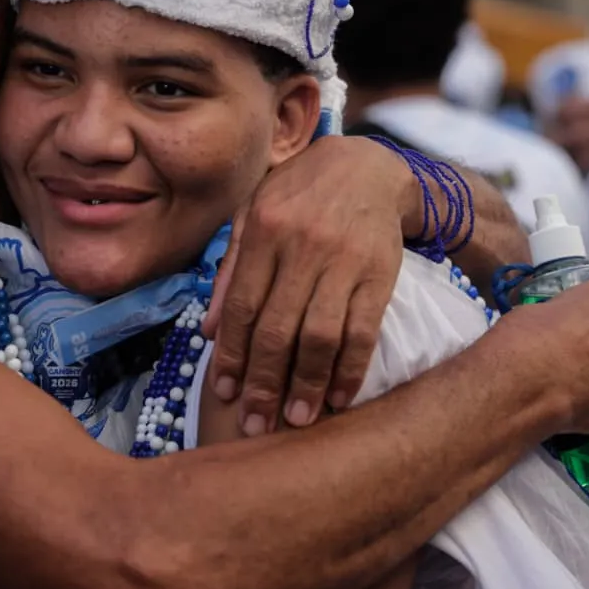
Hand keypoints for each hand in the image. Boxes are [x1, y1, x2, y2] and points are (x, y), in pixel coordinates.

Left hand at [204, 136, 411, 435]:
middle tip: (256, 422)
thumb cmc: (297, 193)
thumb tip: (209, 332)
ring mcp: (343, 261)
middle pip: (277, 328)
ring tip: (296, 420)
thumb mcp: (251, 214)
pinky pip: (363, 331)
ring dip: (306, 385)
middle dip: (264, 382)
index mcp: (263, 230)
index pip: (240, 305)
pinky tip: (338, 397)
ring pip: (320, 336)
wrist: (368, 166)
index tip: (224, 393)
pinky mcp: (379, 274)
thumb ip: (230, 270)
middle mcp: (301, 246)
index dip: (230, 354)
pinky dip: (350, 370)